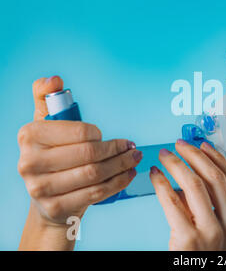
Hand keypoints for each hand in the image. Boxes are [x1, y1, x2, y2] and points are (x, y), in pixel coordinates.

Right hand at [18, 76, 141, 248]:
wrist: (47, 199)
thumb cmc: (53, 155)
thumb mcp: (46, 124)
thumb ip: (47, 97)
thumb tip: (54, 80)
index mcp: (29, 135)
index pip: (79, 132)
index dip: (99, 134)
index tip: (107, 135)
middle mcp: (29, 162)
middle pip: (89, 154)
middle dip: (117, 149)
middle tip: (132, 147)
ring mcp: (41, 188)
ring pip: (95, 173)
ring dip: (122, 165)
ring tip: (134, 158)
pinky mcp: (56, 206)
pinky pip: (96, 192)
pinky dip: (118, 182)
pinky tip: (128, 174)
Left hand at [149, 139, 225, 250]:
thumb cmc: (206, 258)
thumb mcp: (223, 234)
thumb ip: (215, 206)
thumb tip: (193, 171)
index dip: (216, 158)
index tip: (201, 144)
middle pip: (216, 177)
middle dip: (195, 155)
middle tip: (179, 144)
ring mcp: (214, 234)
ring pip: (195, 184)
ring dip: (177, 164)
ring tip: (164, 156)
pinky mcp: (189, 241)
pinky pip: (173, 201)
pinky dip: (161, 183)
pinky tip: (155, 175)